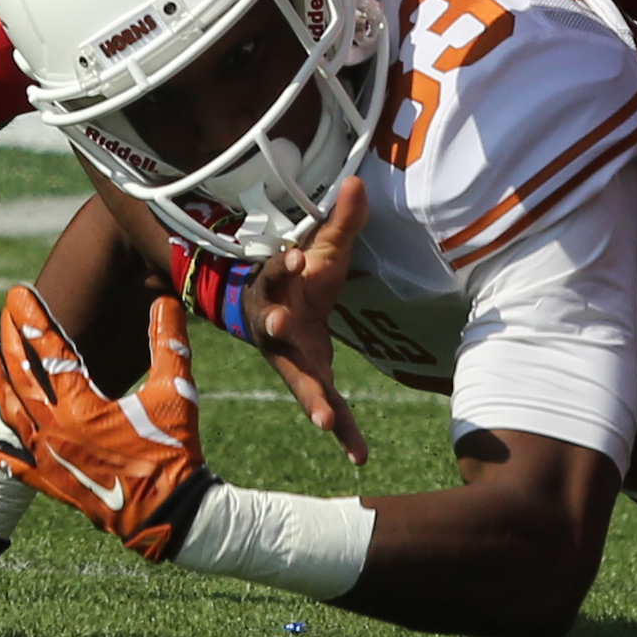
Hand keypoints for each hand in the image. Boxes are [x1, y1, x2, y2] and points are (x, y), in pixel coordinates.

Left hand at [0, 286, 210, 560]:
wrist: (167, 512)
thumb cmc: (173, 450)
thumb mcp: (176, 393)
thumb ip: (169, 344)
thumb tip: (165, 300)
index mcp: (84, 407)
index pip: (51, 352)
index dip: (34, 320)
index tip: (18, 293)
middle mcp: (56, 430)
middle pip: (22, 376)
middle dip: (12, 338)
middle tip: (4, 309)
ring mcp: (47, 457)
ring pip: (8, 410)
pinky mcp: (46, 480)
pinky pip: (6, 462)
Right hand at [242, 177, 370, 465]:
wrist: (275, 309)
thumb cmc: (302, 274)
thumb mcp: (322, 246)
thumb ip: (341, 220)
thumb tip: (358, 181)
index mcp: (277, 289)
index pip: (278, 273)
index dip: (287, 264)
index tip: (300, 255)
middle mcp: (276, 329)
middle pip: (278, 335)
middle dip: (281, 336)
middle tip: (284, 332)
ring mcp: (290, 359)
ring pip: (300, 381)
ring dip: (313, 399)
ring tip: (328, 420)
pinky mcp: (310, 380)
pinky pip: (327, 406)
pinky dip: (344, 430)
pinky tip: (360, 456)